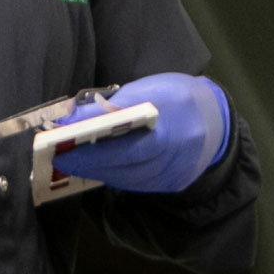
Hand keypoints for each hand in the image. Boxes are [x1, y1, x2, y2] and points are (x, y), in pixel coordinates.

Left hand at [50, 73, 229, 193]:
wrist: (216, 122)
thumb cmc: (179, 98)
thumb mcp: (151, 88)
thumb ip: (116, 103)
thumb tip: (75, 117)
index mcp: (176, 122)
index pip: (131, 143)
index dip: (96, 147)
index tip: (65, 140)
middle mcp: (178, 153)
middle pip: (126, 164)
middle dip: (88, 160)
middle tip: (58, 155)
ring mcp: (175, 173)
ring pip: (128, 178)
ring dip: (96, 170)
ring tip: (69, 161)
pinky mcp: (171, 184)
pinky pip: (135, 183)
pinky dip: (113, 175)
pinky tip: (95, 167)